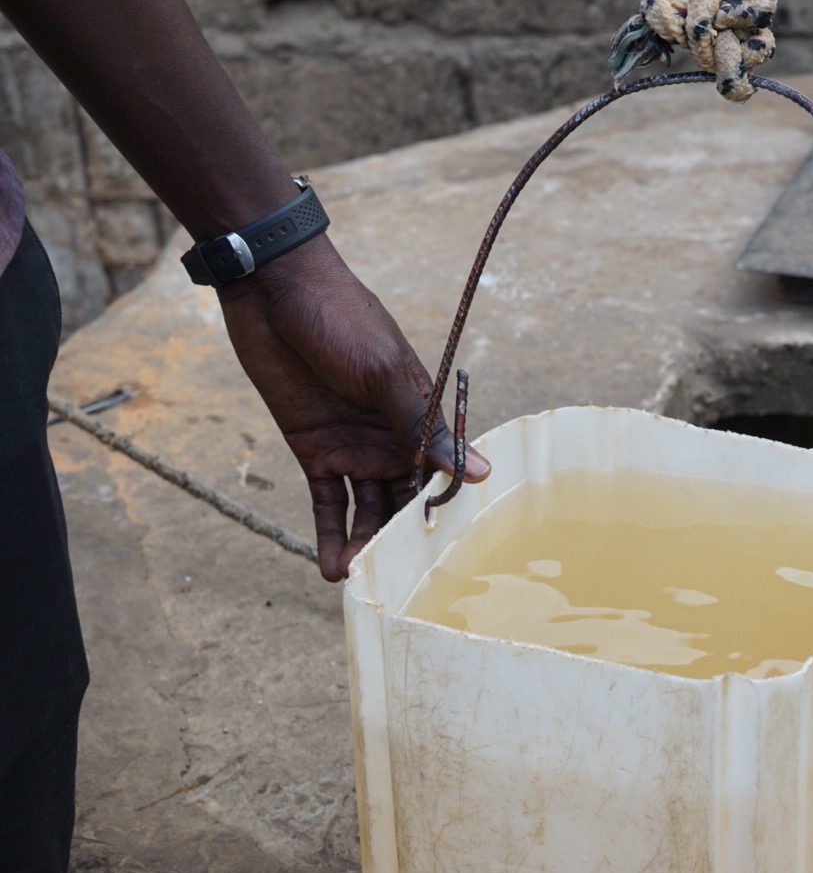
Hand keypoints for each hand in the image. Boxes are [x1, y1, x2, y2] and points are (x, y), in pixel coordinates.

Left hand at [217, 236, 489, 580]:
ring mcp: (354, 447)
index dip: (444, 513)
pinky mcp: (315, 450)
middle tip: (400, 582)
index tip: (447, 556)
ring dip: (366, 545)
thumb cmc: (342, 319)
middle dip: (403, 541)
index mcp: (421, 417)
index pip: (443, 474)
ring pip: (368, 511)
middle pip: (406, 501)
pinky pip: (326, 503)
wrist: (274, 291)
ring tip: (360, 581)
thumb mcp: (383, 374)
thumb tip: (478, 474)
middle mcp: (393, 439)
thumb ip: (422, 428)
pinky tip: (331, 569)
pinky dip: (329, 535)